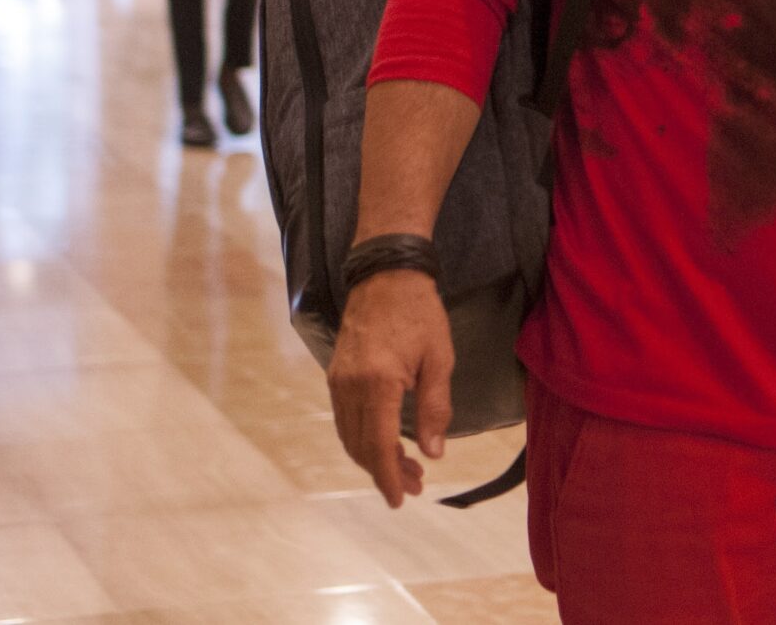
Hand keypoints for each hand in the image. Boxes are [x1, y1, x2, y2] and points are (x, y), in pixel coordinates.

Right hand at [326, 268, 453, 507]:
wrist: (386, 275)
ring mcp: (338, 382)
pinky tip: (386, 442)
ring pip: (350, 435)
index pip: (378, 445)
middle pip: (361, 446)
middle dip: (385, 472)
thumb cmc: (420, 313)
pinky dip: (364, 437)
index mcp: (377, 384)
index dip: (389, 476)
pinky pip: (346, 419)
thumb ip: (435, 407)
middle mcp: (349, 387)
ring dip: (374, 457)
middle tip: (415, 486)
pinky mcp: (336, 375)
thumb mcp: (439, 358)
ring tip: (407, 469)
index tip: (402, 499)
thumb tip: (433, 451)